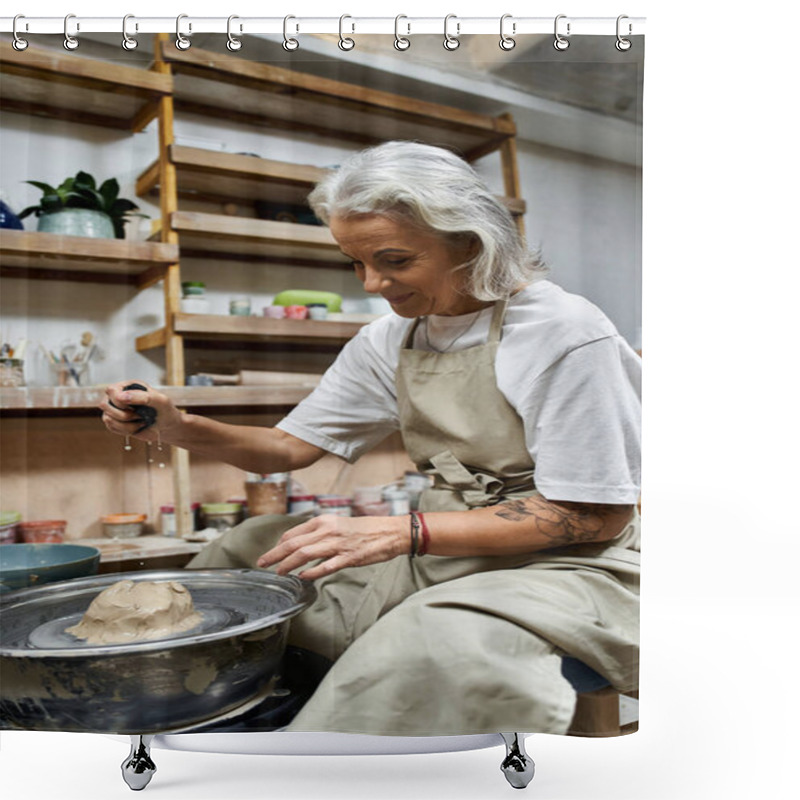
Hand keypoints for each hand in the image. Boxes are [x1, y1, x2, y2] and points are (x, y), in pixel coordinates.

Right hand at [99, 380, 182, 443]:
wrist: (166, 426)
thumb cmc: (165, 410)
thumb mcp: (160, 401)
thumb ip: (142, 396)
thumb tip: (121, 396)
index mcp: (129, 386)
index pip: (111, 390)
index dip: (119, 401)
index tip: (134, 408)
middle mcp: (119, 396)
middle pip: (104, 404)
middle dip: (123, 414)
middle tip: (140, 415)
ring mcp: (115, 409)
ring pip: (107, 418)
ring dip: (126, 424)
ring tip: (141, 422)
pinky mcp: (115, 422)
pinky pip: (112, 427)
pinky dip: (126, 430)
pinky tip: (137, 427)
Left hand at [257, 514, 408, 580]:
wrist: (389, 532)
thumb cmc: (364, 529)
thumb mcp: (338, 525)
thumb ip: (319, 534)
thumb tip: (301, 546)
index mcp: (324, 521)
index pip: (293, 533)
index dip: (278, 545)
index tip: (271, 554)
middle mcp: (328, 530)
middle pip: (293, 544)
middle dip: (274, 555)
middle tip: (262, 563)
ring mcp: (338, 545)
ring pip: (305, 554)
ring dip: (288, 564)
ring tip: (278, 572)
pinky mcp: (348, 558)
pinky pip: (325, 566)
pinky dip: (311, 572)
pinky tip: (302, 577)